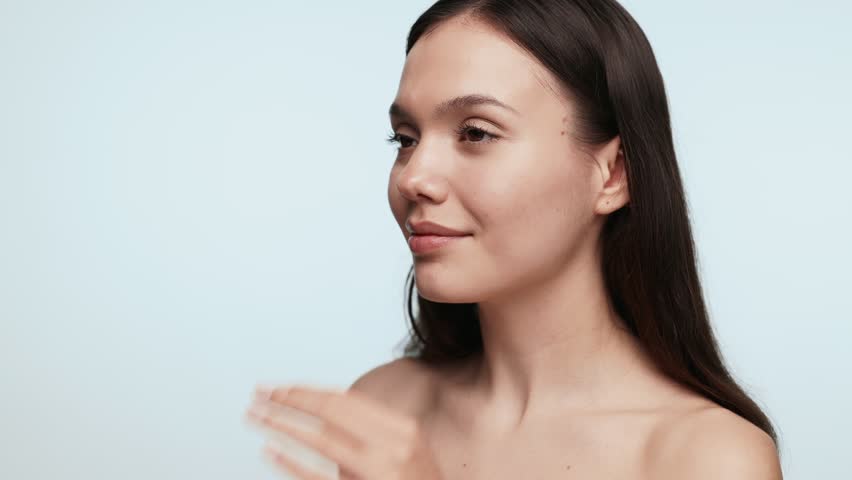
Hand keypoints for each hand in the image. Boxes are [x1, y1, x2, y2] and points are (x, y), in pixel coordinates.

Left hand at [245, 384, 443, 479]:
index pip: (344, 399)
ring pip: (321, 439)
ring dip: (282, 424)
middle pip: (330, 411)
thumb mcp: (406, 451)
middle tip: (260, 395)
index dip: (306, 391)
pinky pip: (319, 477)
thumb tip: (325, 414)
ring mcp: (378, 472)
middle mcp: (393, 446)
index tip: (279, 388)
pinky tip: (270, 451)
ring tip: (257, 416)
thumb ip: (371, 432)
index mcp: (402, 429)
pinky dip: (290, 462)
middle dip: (289, 400)